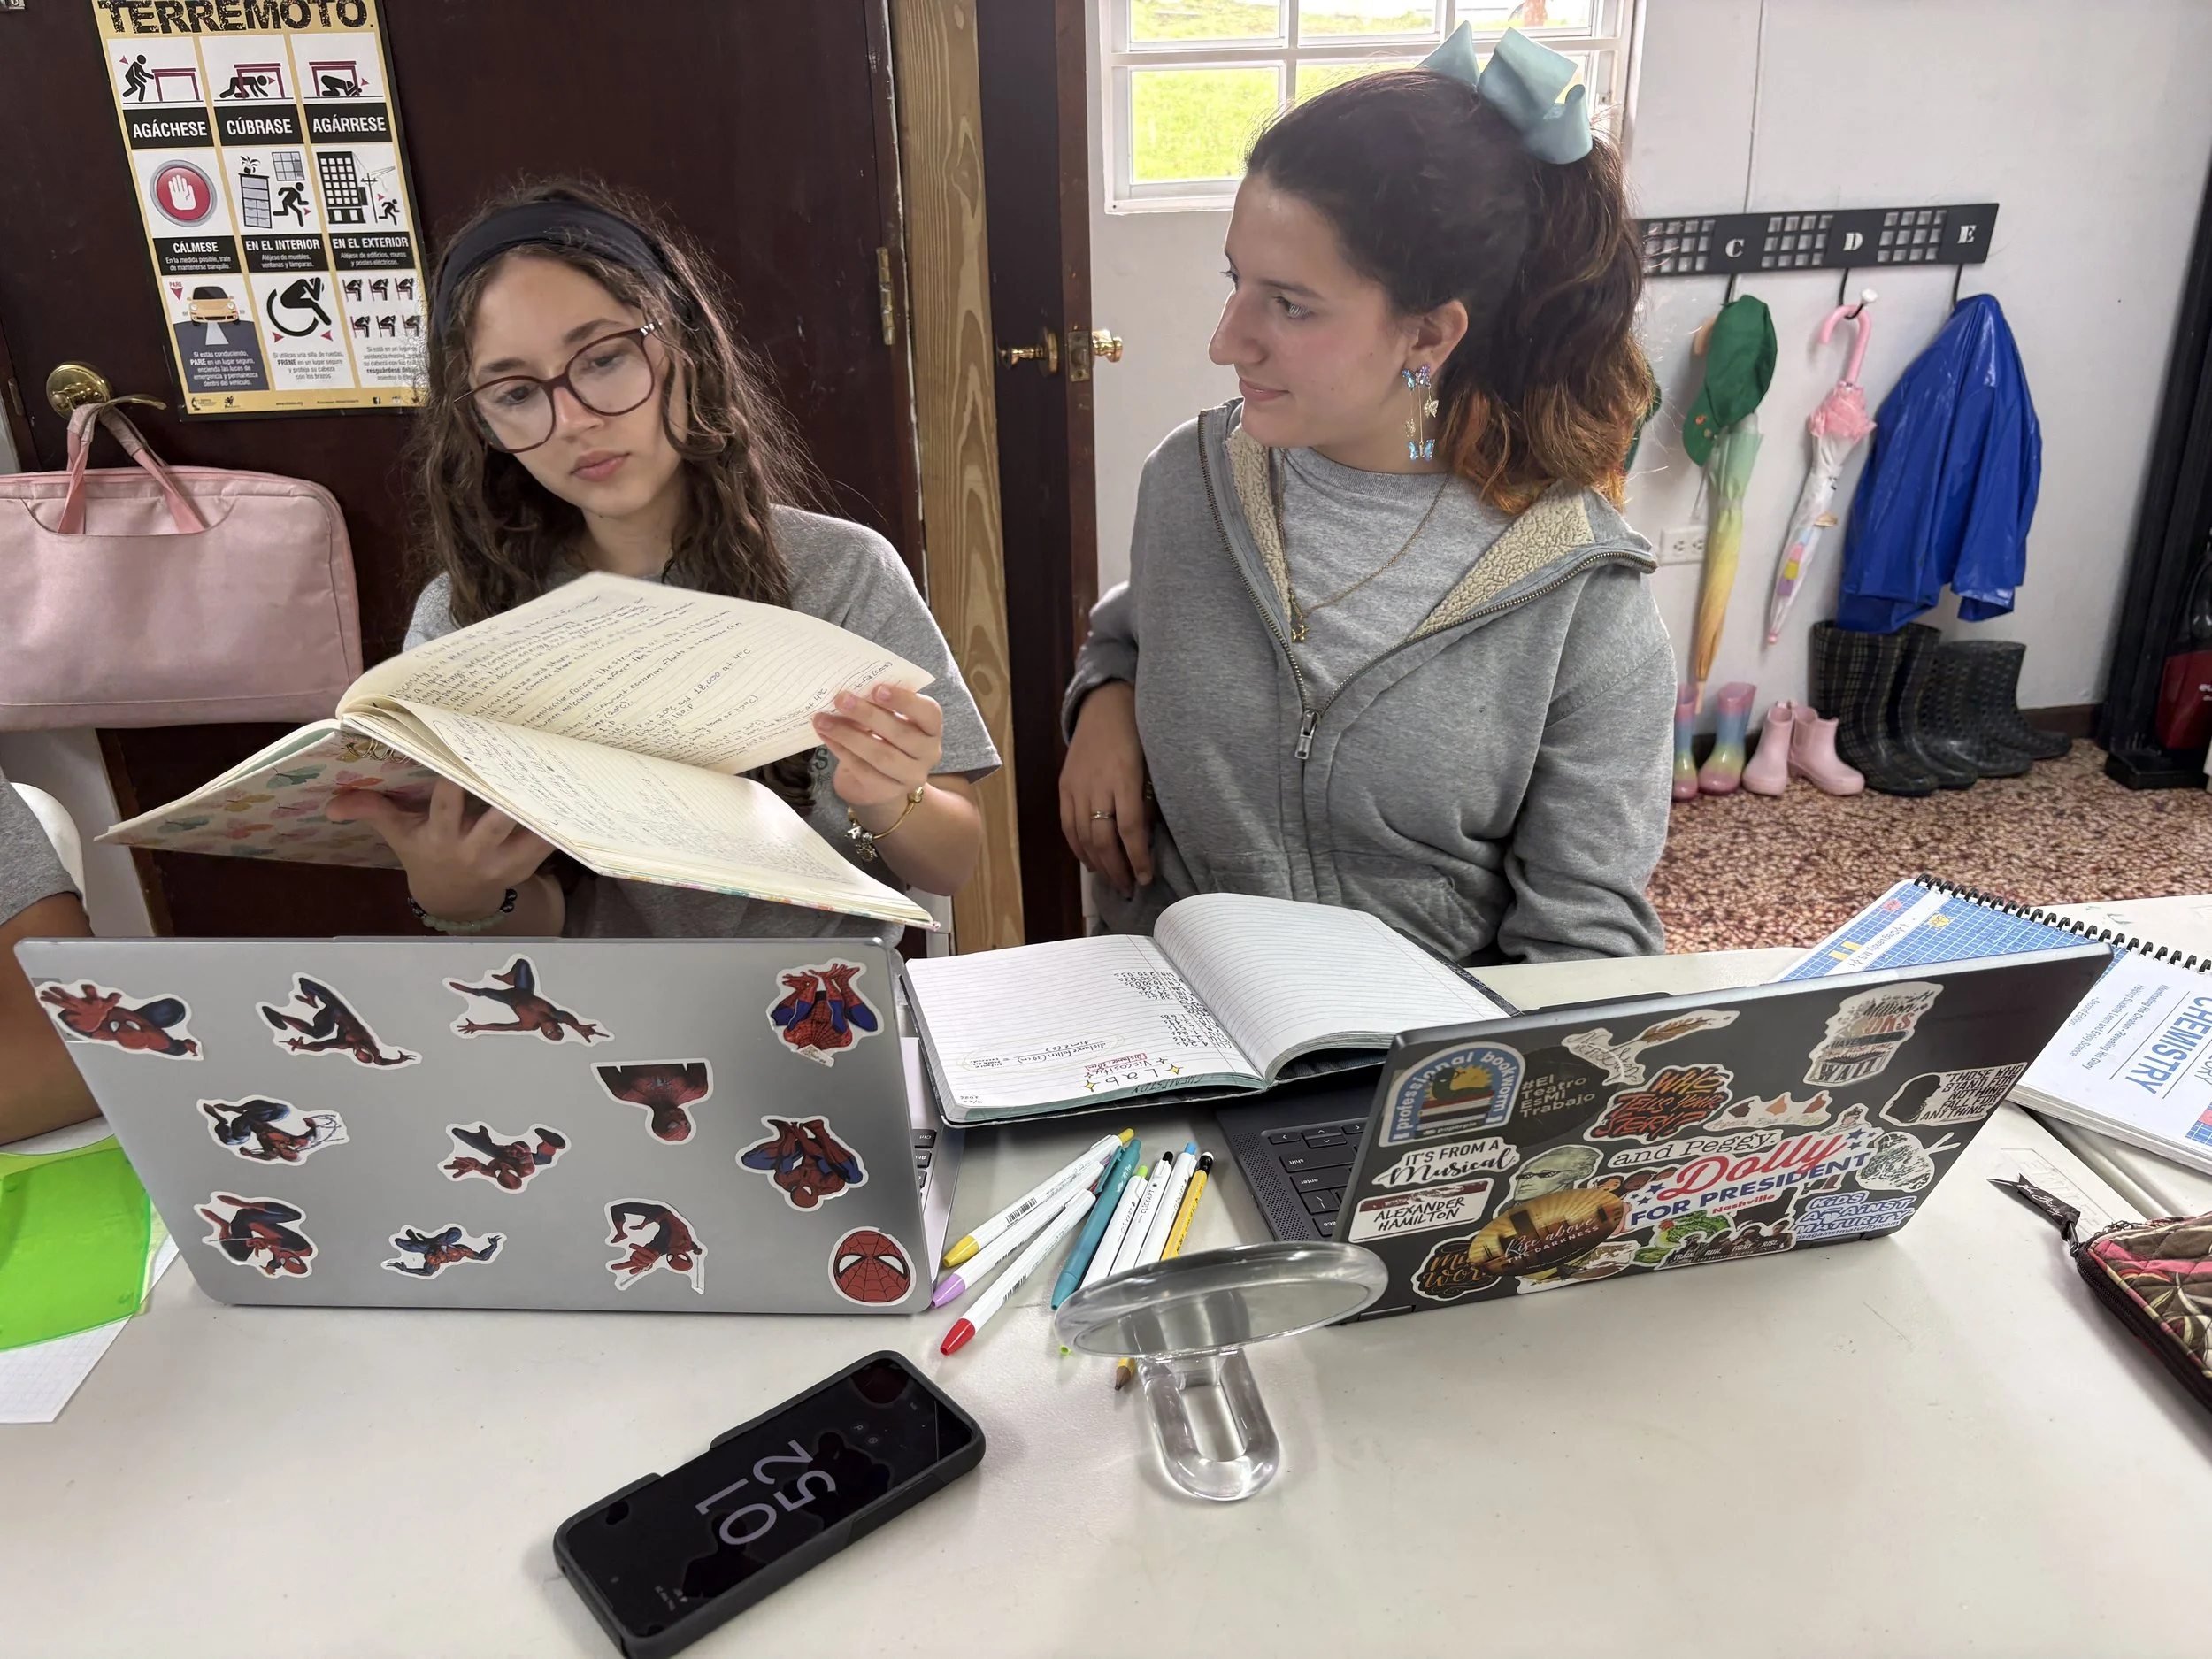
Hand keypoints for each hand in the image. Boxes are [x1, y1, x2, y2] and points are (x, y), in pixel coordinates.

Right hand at [326, 780, 554, 920]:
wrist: (454, 898)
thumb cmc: (425, 854)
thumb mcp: (398, 834)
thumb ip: (371, 811)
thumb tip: (330, 802)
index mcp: (440, 837)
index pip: (446, 806)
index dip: (455, 781)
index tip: (466, 751)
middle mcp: (473, 850)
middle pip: (494, 822)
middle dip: (507, 797)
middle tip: (523, 759)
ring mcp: (502, 860)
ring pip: (527, 833)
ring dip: (540, 808)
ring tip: (553, 773)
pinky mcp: (526, 866)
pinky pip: (546, 844)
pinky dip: (556, 823)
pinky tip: (567, 796)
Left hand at [815, 682, 943, 813]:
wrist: (879, 778)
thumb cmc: (885, 737)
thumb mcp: (889, 718)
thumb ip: (879, 704)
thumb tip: (850, 690)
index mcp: (931, 729)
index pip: (929, 713)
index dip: (905, 700)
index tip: (877, 689)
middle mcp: (928, 754)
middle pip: (901, 734)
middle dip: (869, 714)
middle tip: (842, 698)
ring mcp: (910, 776)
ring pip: (880, 755)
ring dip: (849, 735)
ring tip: (823, 720)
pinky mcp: (887, 791)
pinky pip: (863, 769)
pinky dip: (841, 750)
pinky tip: (826, 736)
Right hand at [1058, 681, 1151, 896]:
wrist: (1103, 707)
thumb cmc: (1137, 735)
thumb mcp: (1151, 766)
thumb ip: (1146, 801)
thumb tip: (1143, 840)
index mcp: (1124, 778)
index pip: (1130, 828)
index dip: (1137, 857)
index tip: (1145, 878)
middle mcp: (1097, 785)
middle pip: (1103, 838)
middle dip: (1116, 868)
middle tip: (1128, 887)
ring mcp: (1076, 786)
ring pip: (1083, 835)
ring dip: (1098, 863)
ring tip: (1112, 879)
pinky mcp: (1064, 787)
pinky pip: (1067, 825)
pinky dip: (1078, 847)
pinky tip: (1090, 861)